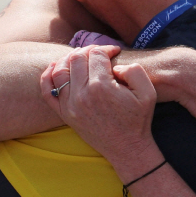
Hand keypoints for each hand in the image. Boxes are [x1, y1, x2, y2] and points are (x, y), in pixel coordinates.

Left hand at [40, 48, 163, 183]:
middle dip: (89, 50)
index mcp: (102, 87)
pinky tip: (56, 67)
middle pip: (77, 58)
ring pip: (59, 70)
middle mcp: (82, 95)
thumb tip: (114, 66)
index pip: (96, 54)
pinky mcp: (64, 114)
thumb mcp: (148, 92)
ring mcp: (70, 105)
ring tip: (81, 58)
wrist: (127, 148)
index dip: (107, 48)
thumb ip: (134, 70)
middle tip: (99, 54)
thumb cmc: (138, 119)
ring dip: (69, 59)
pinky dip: (48, 75)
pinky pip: (47, 91)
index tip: (115, 52)